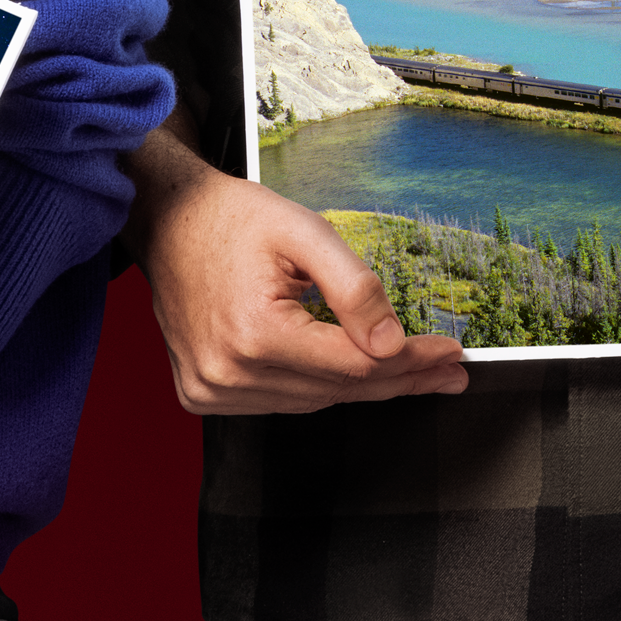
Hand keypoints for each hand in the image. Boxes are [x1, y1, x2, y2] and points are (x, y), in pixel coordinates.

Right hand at [136, 140, 466, 415]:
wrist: (168, 220)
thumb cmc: (231, 219)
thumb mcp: (305, 232)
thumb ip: (354, 287)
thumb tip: (393, 343)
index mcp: (254, 334)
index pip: (356, 364)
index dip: (412, 361)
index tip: (452, 353)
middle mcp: (228, 373)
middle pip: (339, 390)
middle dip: (400, 379)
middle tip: (448, 371)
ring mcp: (212, 389)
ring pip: (313, 401)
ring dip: (362, 386)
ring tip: (410, 370)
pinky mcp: (203, 394)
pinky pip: (282, 401)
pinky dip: (318, 386)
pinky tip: (347, 369)